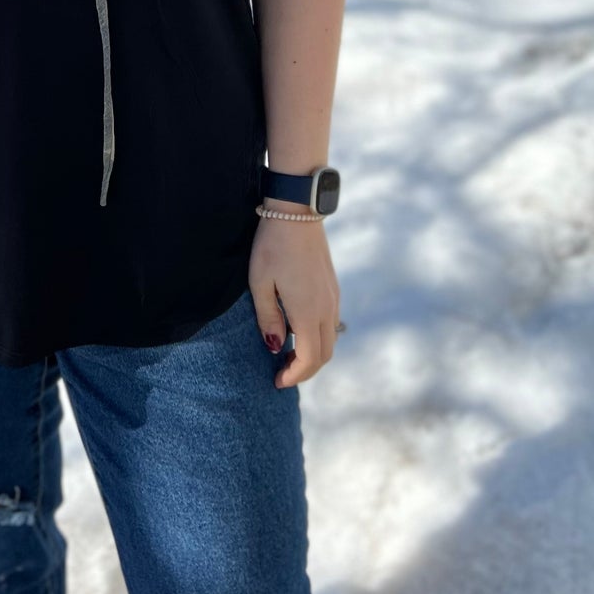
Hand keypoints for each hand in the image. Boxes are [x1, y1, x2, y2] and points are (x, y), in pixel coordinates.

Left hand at [248, 212, 340, 387]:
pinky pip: (330, 323)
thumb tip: (275, 346)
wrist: (298, 212)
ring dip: (312, 354)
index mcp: (307, 311)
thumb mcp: (260, 283)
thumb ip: (268, 318)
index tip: (276, 381)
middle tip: (281, 373)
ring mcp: (333, 298)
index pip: (308, 358)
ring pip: (330, 340)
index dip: (294, 375)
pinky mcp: (333, 288)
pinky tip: (298, 330)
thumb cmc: (272, 246)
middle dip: (304, 370)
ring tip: (288, 354)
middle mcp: (326, 309)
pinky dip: (317, 337)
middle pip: (324, 355)